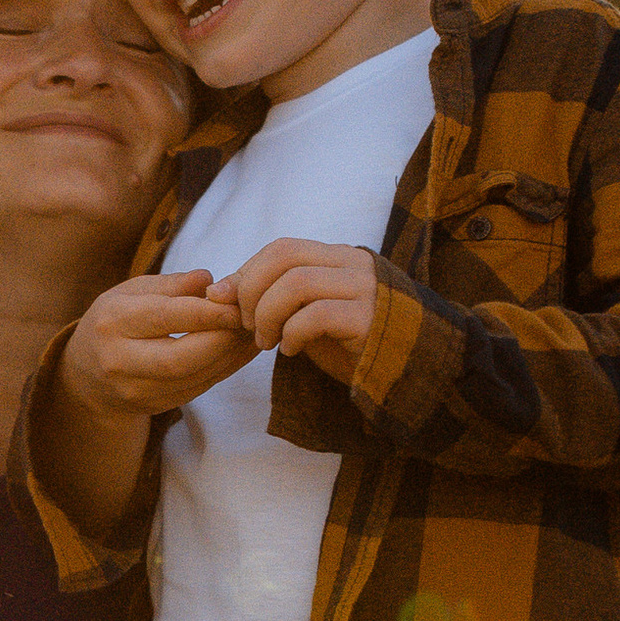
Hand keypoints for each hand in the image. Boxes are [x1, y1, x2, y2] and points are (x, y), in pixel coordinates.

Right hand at [60, 270, 257, 420]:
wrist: (85, 377)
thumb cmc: (114, 323)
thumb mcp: (130, 293)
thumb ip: (171, 285)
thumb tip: (209, 279)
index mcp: (113, 322)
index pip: (165, 317)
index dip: (207, 312)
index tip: (237, 302)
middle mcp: (119, 361)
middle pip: (181, 358)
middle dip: (222, 339)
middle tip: (249, 320)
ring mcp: (135, 390)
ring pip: (195, 377)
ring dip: (230, 355)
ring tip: (252, 332)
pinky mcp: (154, 406)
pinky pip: (199, 388)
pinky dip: (226, 369)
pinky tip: (240, 351)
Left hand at [210, 238, 378, 374]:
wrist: (403, 372)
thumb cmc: (348, 343)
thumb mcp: (304, 315)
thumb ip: (271, 298)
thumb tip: (216, 291)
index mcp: (338, 257)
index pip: (281, 248)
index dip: (247, 273)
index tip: (229, 303)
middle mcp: (354, 264)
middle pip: (284, 257)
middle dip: (252, 291)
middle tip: (248, 326)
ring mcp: (365, 288)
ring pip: (296, 283)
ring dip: (268, 315)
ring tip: (267, 342)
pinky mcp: (369, 318)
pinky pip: (316, 315)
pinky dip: (292, 333)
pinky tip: (291, 350)